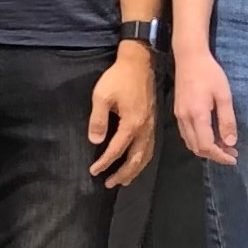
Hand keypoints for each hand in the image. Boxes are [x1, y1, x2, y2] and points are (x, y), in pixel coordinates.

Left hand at [87, 42, 157, 188]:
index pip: (117, 150)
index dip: (104, 162)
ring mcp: (151, 126)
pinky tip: (137, 163)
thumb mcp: (101, 96)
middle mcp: (145, 129)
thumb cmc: (118, 78)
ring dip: (134, 170)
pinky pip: (150, 148)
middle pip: (135, 159)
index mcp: (132, 123)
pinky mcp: (153, 122)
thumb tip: (95, 141)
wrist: (140, 63)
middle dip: (122, 174)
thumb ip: (98, 120)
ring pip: (146, 156)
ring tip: (123, 181)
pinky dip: (143, 160)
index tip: (94, 171)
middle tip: (108, 184)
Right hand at [175, 47, 238, 166]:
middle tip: (232, 153)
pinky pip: (186, 135)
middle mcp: (184, 119)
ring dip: (206, 149)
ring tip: (224, 146)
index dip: (220, 155)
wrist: (189, 58)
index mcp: (197, 115)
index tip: (234, 158)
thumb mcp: (224, 95)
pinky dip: (199, 141)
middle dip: (215, 155)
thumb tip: (230, 142)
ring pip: (190, 143)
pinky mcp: (177, 112)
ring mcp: (179, 116)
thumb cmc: (210, 73)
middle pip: (197, 148)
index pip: (206, 145)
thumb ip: (227, 120)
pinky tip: (211, 136)